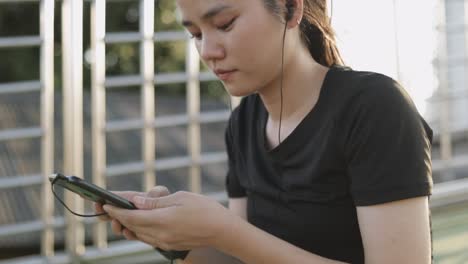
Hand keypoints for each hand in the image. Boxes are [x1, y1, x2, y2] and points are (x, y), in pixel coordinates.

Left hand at [102, 191, 236, 250]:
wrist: (223, 230)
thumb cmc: (205, 210)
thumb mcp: (180, 198)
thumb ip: (155, 202)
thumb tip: (136, 202)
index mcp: (162, 221)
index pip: (131, 216)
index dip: (116, 210)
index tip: (106, 203)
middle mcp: (160, 235)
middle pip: (132, 226)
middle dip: (118, 216)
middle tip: (107, 207)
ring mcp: (164, 242)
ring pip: (138, 233)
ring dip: (128, 224)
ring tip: (120, 214)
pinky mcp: (169, 245)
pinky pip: (148, 238)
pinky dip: (139, 229)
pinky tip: (139, 222)